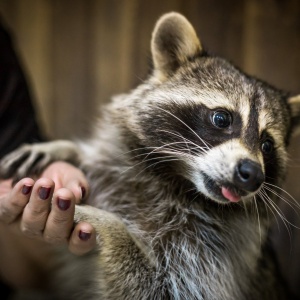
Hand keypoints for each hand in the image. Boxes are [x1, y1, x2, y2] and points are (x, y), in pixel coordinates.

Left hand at [0, 162, 95, 287]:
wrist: (33, 170)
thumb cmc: (59, 178)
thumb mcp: (72, 176)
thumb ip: (77, 184)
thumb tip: (78, 193)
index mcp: (71, 227)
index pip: (79, 244)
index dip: (83, 241)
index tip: (87, 228)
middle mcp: (49, 232)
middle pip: (55, 234)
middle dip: (61, 215)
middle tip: (65, 195)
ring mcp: (27, 225)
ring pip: (32, 223)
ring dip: (39, 204)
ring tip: (45, 184)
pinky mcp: (7, 214)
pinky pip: (9, 211)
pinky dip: (18, 198)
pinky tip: (27, 184)